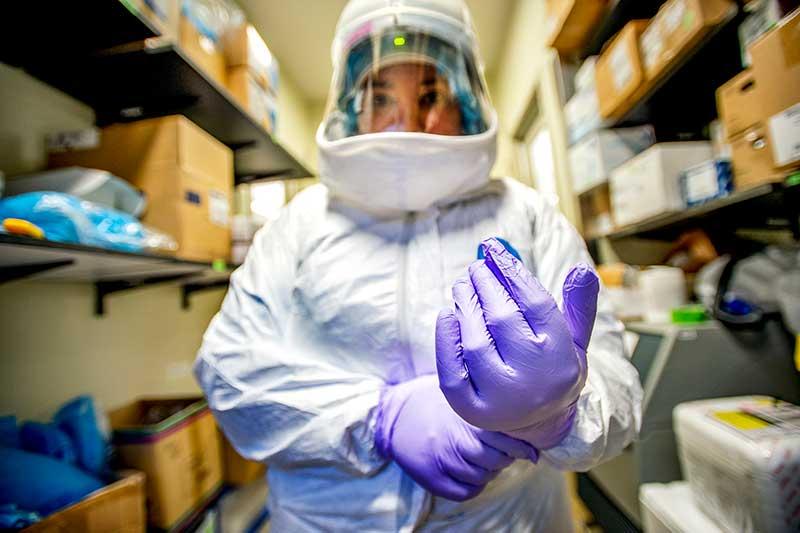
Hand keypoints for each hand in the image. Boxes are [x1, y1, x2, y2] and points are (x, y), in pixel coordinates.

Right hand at [375, 374, 537, 500]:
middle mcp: (453, 442)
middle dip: (505, 457)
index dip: (521, 446)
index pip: (504, 439)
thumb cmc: (432, 402)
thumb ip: (486, 410)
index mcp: (463, 418)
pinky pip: (466, 491)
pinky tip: (471, 471)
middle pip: (495, 460)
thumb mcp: (459, 398)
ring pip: (482, 477)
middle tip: (502, 450)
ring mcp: (442, 462)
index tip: (530, 447)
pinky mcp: (432, 479)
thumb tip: (525, 422)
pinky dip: (475, 485)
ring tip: (483, 457)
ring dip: (489, 470)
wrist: (392, 413)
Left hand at [435, 238, 598, 448]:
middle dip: (485, 284)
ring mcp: (498, 399)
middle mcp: (530, 382)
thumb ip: (578, 306)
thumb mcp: (574, 341)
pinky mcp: (469, 409)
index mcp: (560, 360)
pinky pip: (451, 368)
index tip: (493, 249)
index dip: (510, 270)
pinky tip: (448, 313)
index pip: (534, 303)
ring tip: (462, 284)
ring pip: (475, 341)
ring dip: (465, 305)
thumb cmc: (552, 369)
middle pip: (503, 319)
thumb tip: (582, 269)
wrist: (536, 423)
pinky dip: (446, 337)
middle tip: (475, 266)